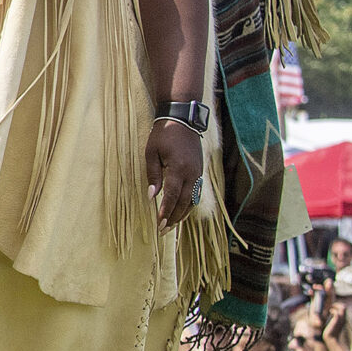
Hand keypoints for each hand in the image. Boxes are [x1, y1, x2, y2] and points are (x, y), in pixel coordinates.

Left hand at [146, 116, 206, 231]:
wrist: (182, 119)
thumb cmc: (162, 135)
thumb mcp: (151, 153)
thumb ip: (153, 175)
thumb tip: (152, 196)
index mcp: (178, 168)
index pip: (172, 196)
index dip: (165, 211)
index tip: (159, 223)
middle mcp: (192, 173)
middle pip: (184, 202)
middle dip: (173, 218)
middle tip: (163, 230)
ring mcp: (198, 172)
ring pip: (192, 199)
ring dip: (182, 214)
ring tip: (171, 226)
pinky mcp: (200, 171)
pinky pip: (195, 192)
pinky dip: (188, 204)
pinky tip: (180, 211)